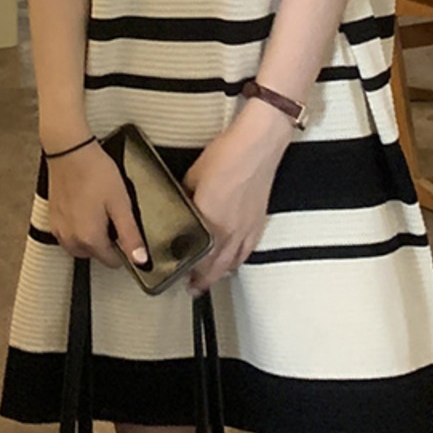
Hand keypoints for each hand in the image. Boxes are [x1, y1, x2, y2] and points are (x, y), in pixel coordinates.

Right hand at [46, 142, 148, 269]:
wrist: (70, 151)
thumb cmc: (95, 172)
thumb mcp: (120, 203)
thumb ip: (130, 234)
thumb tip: (140, 259)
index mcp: (89, 239)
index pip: (113, 262)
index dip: (124, 247)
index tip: (126, 230)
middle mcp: (70, 240)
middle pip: (96, 254)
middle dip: (107, 240)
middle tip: (113, 214)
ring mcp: (59, 230)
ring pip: (81, 246)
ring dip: (92, 235)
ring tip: (100, 209)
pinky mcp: (53, 219)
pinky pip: (69, 234)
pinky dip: (78, 227)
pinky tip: (86, 206)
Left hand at [184, 100, 292, 294]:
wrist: (256, 145)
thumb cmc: (227, 156)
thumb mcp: (193, 176)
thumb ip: (185, 198)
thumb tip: (178, 208)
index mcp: (208, 221)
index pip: (194, 256)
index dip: (184, 268)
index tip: (175, 274)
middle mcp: (228, 231)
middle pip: (214, 266)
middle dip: (201, 279)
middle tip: (191, 287)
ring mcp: (245, 228)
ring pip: (231, 263)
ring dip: (219, 274)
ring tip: (209, 280)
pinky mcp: (257, 222)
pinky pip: (247, 251)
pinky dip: (238, 261)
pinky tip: (233, 261)